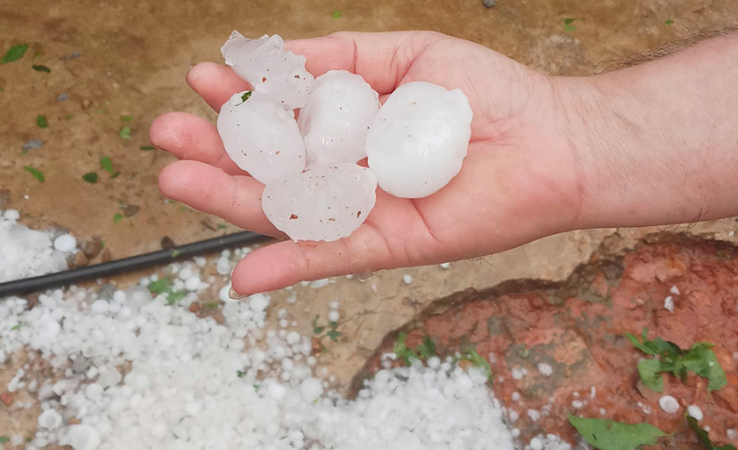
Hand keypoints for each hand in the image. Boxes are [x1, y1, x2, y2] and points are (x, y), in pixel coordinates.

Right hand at [151, 31, 584, 294]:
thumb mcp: (403, 54)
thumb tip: (273, 56)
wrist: (550, 137)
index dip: (240, 102)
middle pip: (273, 168)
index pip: (282, 119)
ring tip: (177, 179)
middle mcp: (353, 170)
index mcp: (352, 126)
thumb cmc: (484, 93)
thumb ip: (339, 57)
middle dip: (218, 153)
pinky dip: (292, 265)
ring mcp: (369, 209)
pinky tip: (245, 274)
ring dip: (233, 201)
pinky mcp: (394, 243)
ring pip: (292, 211)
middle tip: (165, 136)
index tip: (201, 80)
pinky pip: (336, 255)